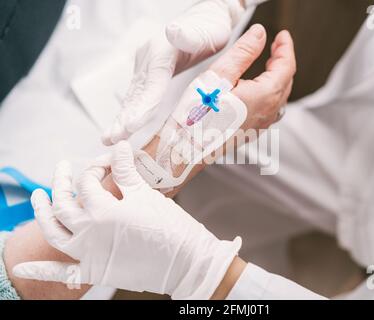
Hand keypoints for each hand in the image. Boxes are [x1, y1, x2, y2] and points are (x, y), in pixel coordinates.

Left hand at [13, 141, 241, 298]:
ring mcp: (88, 254)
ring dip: (41, 213)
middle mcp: (89, 232)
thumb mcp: (146, 195)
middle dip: (61, 181)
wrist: (186, 262)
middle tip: (63, 168)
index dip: (96, 166)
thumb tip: (118, 147)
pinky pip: (62, 275)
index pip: (88, 181)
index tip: (107, 161)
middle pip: (63, 203)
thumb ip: (126, 171)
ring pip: (54, 232)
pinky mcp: (95, 271)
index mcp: (103, 210)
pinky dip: (40, 272)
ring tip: (37, 197)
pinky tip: (20, 268)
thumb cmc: (170, 227)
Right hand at [102, 0, 249, 145]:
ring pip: (133, 96)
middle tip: (111, 139)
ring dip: (121, 118)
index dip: (142, 106)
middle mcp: (149, 59)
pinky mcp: (149, 73)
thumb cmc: (209, 27)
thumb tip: (173, 30)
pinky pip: (138, 96)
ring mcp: (147, 66)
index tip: (131, 126)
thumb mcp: (203, 30)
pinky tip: (122, 125)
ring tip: (109, 138)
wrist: (207, 18)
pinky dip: (129, 112)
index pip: (151, 84)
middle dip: (123, 118)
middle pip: (136, 93)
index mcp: (161, 52)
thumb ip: (187, 35)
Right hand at [209, 28, 295, 130]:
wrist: (188, 146)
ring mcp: (261, 124)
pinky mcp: (252, 131)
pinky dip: (270, 93)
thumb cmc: (199, 115)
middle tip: (276, 47)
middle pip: (285, 81)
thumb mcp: (220, 74)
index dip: (286, 48)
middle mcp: (268, 112)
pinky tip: (258, 90)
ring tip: (269, 65)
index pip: (286, 66)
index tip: (282, 36)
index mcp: (265, 95)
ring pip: (279, 96)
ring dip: (277, 77)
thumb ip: (243, 51)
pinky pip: (270, 109)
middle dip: (282, 61)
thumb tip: (259, 34)